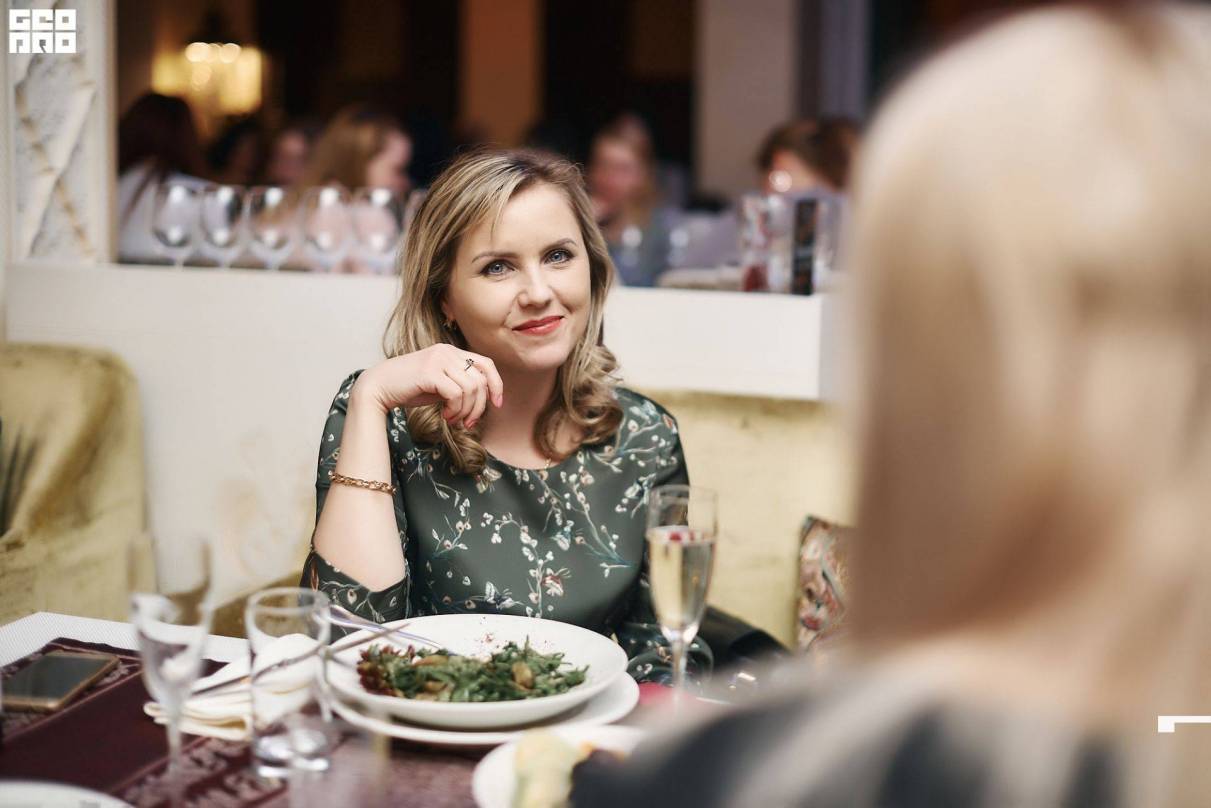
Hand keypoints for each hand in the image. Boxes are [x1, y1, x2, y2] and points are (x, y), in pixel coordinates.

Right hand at [354, 345, 503, 427]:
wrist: (378, 387)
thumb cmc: (409, 389)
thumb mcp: (440, 385)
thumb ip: (459, 386)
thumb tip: (484, 399)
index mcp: (451, 352)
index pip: (486, 364)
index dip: (496, 385)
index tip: (497, 404)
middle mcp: (447, 351)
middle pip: (480, 381)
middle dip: (479, 407)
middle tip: (467, 423)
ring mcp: (438, 359)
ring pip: (471, 389)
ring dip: (465, 411)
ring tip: (452, 420)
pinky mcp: (429, 371)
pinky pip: (456, 394)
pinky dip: (455, 410)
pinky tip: (444, 416)